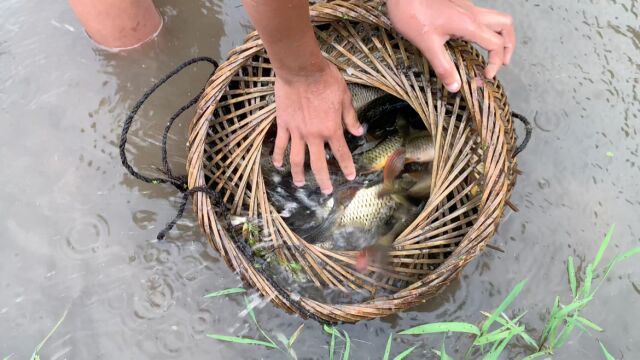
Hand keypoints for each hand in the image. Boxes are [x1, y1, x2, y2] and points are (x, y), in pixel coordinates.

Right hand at [272, 60, 363, 193]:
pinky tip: (277, 164)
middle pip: (318, 164)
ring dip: (298, 174)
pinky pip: (280, 144)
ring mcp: (297, 131)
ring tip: (299, 184)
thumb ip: (350, 117)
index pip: (341, 153)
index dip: (347, 167)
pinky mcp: (283, 124)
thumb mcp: (345, 96)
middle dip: (323, 180)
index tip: (350, 177)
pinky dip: (278, 156)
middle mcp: (314, 135)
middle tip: (326, 191)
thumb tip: (359, 132)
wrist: (301, 69)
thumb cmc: (325, 79)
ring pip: (297, 159)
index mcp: (331, 129)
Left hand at [387, 0, 514, 91]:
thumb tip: (455, 87)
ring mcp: (467, 8)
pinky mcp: (459, 6)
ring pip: (496, 17)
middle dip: (508, 45)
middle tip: (501, 62)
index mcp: (469, 24)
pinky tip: (472, 39)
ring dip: (500, 34)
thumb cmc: (412, 14)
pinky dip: (486, 28)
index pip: (496, 44)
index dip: (496, 63)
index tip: (486, 76)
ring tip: (494, 51)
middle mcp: (473, 14)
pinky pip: (481, 15)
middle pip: (505, 25)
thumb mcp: (427, 44)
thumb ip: (443, 66)